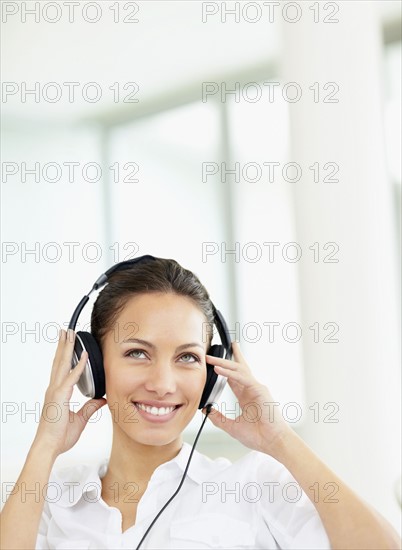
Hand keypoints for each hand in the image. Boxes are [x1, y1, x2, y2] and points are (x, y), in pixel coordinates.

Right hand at [33, 329, 106, 457]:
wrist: (48, 447)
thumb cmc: (59, 437)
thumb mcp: (80, 419)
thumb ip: (90, 407)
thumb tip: (102, 399)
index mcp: (57, 393)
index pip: (62, 369)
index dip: (65, 355)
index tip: (69, 343)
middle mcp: (54, 389)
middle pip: (59, 362)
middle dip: (63, 345)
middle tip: (66, 331)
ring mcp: (55, 392)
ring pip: (62, 364)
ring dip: (67, 348)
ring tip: (69, 334)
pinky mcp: (59, 397)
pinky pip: (71, 378)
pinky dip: (78, 366)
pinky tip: (84, 356)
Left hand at [202, 342, 291, 456]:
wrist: (273, 443)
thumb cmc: (259, 436)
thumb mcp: (232, 427)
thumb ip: (219, 418)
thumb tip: (206, 410)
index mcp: (246, 397)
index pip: (233, 378)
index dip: (224, 370)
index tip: (214, 363)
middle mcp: (252, 389)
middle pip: (238, 368)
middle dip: (228, 357)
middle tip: (216, 350)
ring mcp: (256, 388)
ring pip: (238, 370)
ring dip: (224, 363)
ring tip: (211, 358)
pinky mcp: (259, 390)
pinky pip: (242, 378)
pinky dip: (230, 373)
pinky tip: (219, 369)